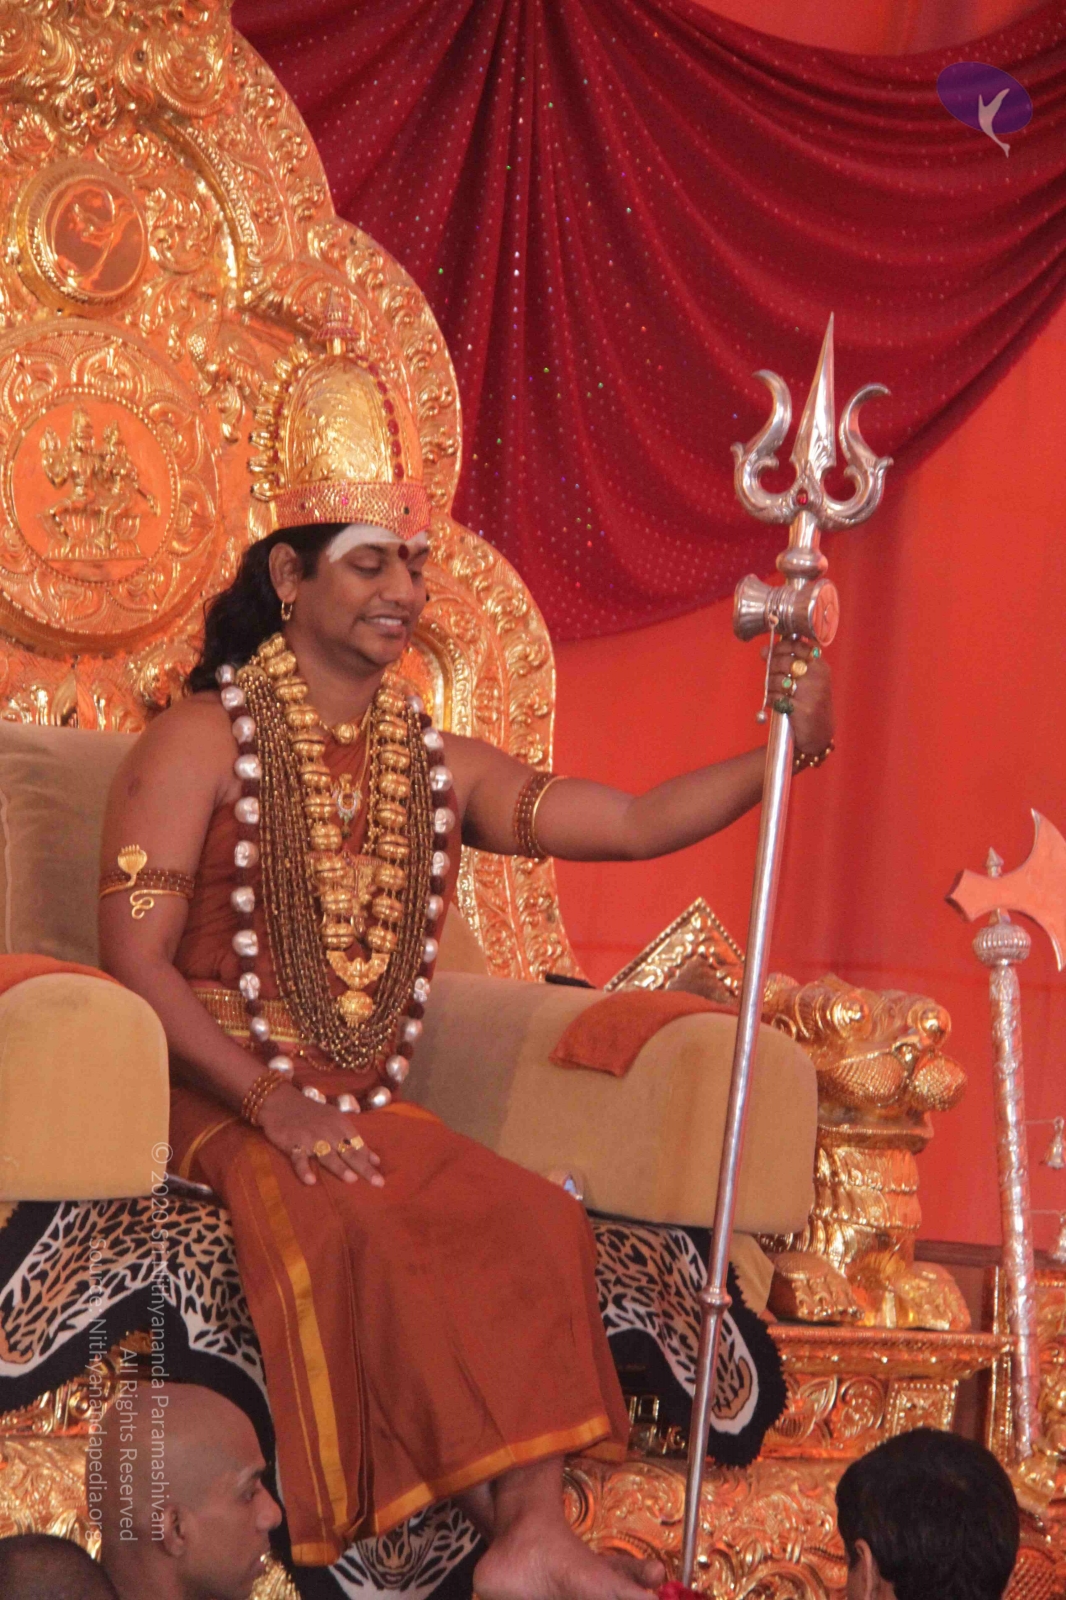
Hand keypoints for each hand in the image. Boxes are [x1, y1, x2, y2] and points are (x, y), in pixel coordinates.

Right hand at [257, 1085, 383, 1187]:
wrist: (280, 1101)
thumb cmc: (312, 1114)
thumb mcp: (335, 1121)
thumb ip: (354, 1140)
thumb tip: (375, 1160)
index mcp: (340, 1125)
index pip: (358, 1146)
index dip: (369, 1162)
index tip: (381, 1179)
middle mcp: (329, 1131)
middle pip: (348, 1152)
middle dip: (363, 1168)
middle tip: (377, 1182)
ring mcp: (310, 1138)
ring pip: (327, 1154)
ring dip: (339, 1167)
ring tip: (351, 1179)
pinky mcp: (293, 1144)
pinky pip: (299, 1158)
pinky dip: (304, 1169)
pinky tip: (310, 1181)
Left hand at [764, 636, 833, 755]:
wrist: (819, 733)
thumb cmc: (810, 702)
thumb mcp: (809, 679)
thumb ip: (790, 663)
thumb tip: (765, 650)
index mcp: (821, 667)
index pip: (798, 646)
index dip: (780, 647)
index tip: (770, 652)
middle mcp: (818, 678)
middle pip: (786, 661)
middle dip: (772, 665)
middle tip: (769, 672)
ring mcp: (811, 693)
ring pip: (779, 679)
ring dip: (770, 684)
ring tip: (773, 689)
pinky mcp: (802, 709)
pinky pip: (776, 697)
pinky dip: (771, 699)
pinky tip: (775, 702)